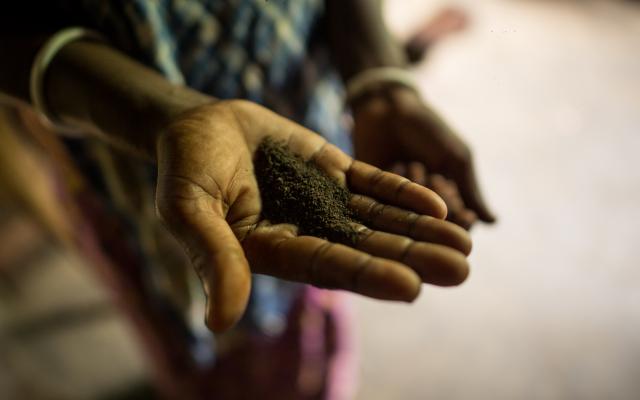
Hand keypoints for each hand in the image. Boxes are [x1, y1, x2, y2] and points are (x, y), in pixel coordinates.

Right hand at [155, 100, 471, 331]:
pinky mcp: (333, 172)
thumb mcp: (187, 211)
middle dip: (413, 257)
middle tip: (460, 269)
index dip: (368, 275)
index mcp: (274, 250)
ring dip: (421, 229)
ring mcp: (323, 201)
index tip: (412, 287)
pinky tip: (437, 203)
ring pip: (378, 219)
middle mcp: (306, 232)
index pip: (327, 266)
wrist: (197, 124)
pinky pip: (372, 184)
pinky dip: (403, 193)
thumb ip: (211, 257)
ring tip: (465, 241)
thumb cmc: (184, 169)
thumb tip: (219, 323)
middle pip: (367, 248)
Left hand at [351, 86, 495, 223]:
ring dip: (419, 189)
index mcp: (442, 200)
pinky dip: (398, 183)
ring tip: (415, 164)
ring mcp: (392, 202)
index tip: (464, 212)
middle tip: (436, 176)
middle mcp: (417, 206)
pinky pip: (386, 206)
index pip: (456, 228)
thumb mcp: (456, 158)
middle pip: (434, 227)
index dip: (461, 221)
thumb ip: (471, 190)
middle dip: (440, 202)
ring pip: (411, 217)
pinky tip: (398, 163)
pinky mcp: (369, 196)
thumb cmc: (428, 130)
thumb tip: (493, 223)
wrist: (388, 107)